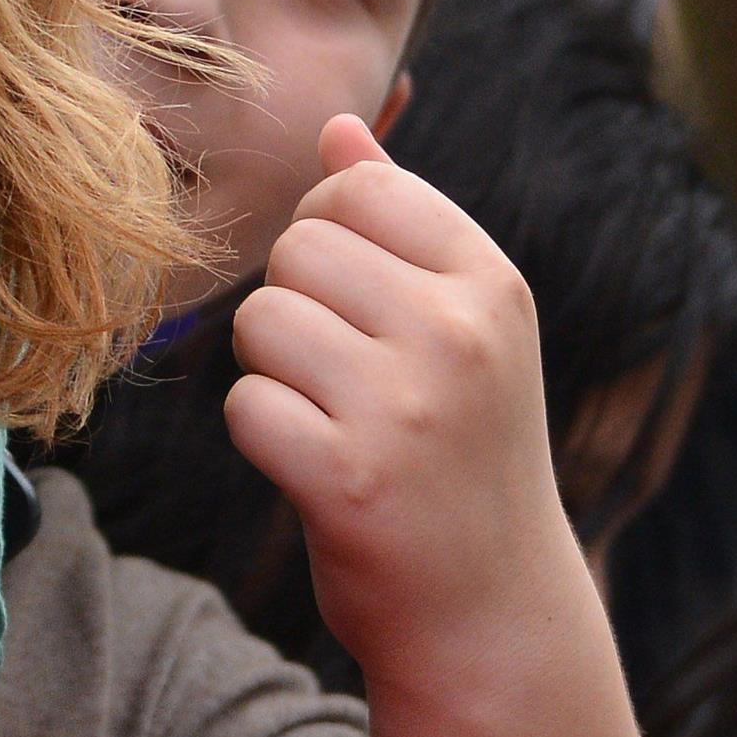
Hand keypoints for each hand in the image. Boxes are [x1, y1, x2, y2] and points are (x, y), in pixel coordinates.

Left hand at [226, 114, 583, 687]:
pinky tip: (322, 472)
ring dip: (276, 374)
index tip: (366, 307)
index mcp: (492, 285)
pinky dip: (265, 439)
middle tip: (353, 383)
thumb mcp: (461, 326)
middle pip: (295, 248)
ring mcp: (408, 407)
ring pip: (259, 320)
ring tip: (339, 424)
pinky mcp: (347, 478)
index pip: (355, 188)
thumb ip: (399, 220)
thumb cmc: (459, 449)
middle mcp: (460, 336)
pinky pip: (244, 405)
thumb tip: (336, 124)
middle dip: (298, 310)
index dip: (329, 239)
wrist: (492, 612)